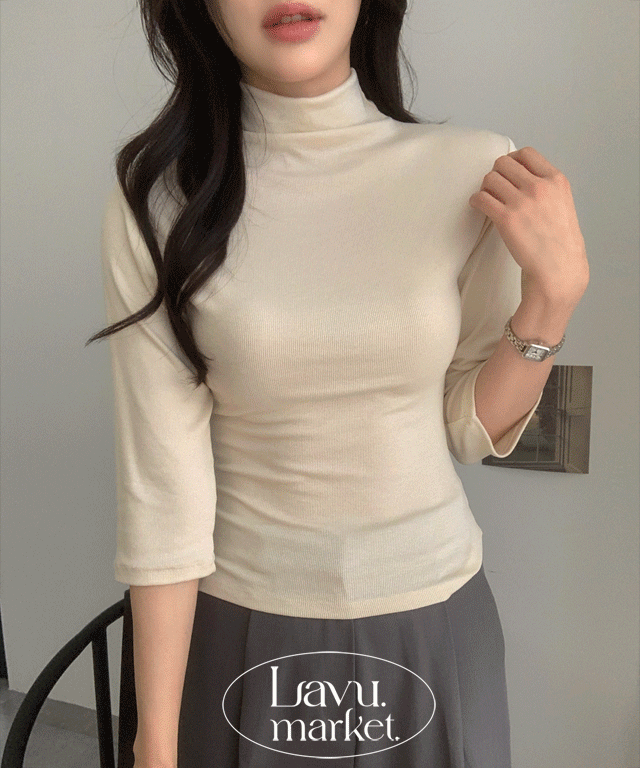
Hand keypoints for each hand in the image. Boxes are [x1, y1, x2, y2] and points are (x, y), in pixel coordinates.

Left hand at [469, 146, 588, 303]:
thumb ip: (546, 186)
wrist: (558, 268)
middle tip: (495, 189)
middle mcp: (539, 187)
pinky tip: (479, 207)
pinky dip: (475, 201)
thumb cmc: (558, 241)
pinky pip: (480, 198)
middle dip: (496, 174)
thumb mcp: (562, 203)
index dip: (512, 161)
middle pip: (503, 163)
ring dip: (485, 188)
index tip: (507, 172)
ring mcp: (522, 202)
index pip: (527, 153)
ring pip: (490, 178)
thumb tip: (521, 175)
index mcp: (556, 180)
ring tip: (489, 200)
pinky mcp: (506, 219)